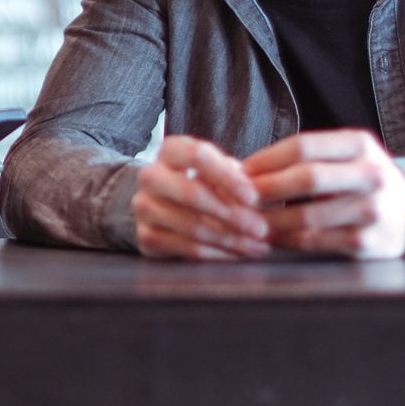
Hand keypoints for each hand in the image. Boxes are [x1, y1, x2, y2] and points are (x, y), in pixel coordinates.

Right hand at [131, 134, 269, 260]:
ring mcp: (143, 207)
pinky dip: (216, 254)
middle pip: (192, 194)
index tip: (254, 198)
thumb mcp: (217, 172)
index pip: (197, 156)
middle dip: (232, 215)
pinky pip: (186, 248)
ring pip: (191, 226)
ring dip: (230, 239)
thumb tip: (253, 199)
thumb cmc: (201, 183)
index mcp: (170, 151)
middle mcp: (150, 176)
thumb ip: (235, 178)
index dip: (228, 178)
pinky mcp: (145, 236)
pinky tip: (236, 254)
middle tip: (261, 230)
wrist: (163, 204)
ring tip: (256, 246)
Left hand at [244, 129, 404, 258]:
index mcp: (360, 145)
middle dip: (266, 188)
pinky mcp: (366, 243)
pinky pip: (314, 241)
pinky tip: (268, 237)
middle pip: (307, 178)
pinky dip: (285, 240)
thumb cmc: (359, 180)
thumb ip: (304, 158)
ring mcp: (371, 211)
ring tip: (245, 219)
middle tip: (237, 196)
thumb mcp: (344, 156)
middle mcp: (370, 176)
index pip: (304, 146)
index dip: (267, 158)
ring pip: (307, 216)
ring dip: (269, 219)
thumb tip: (240, 167)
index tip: (239, 170)